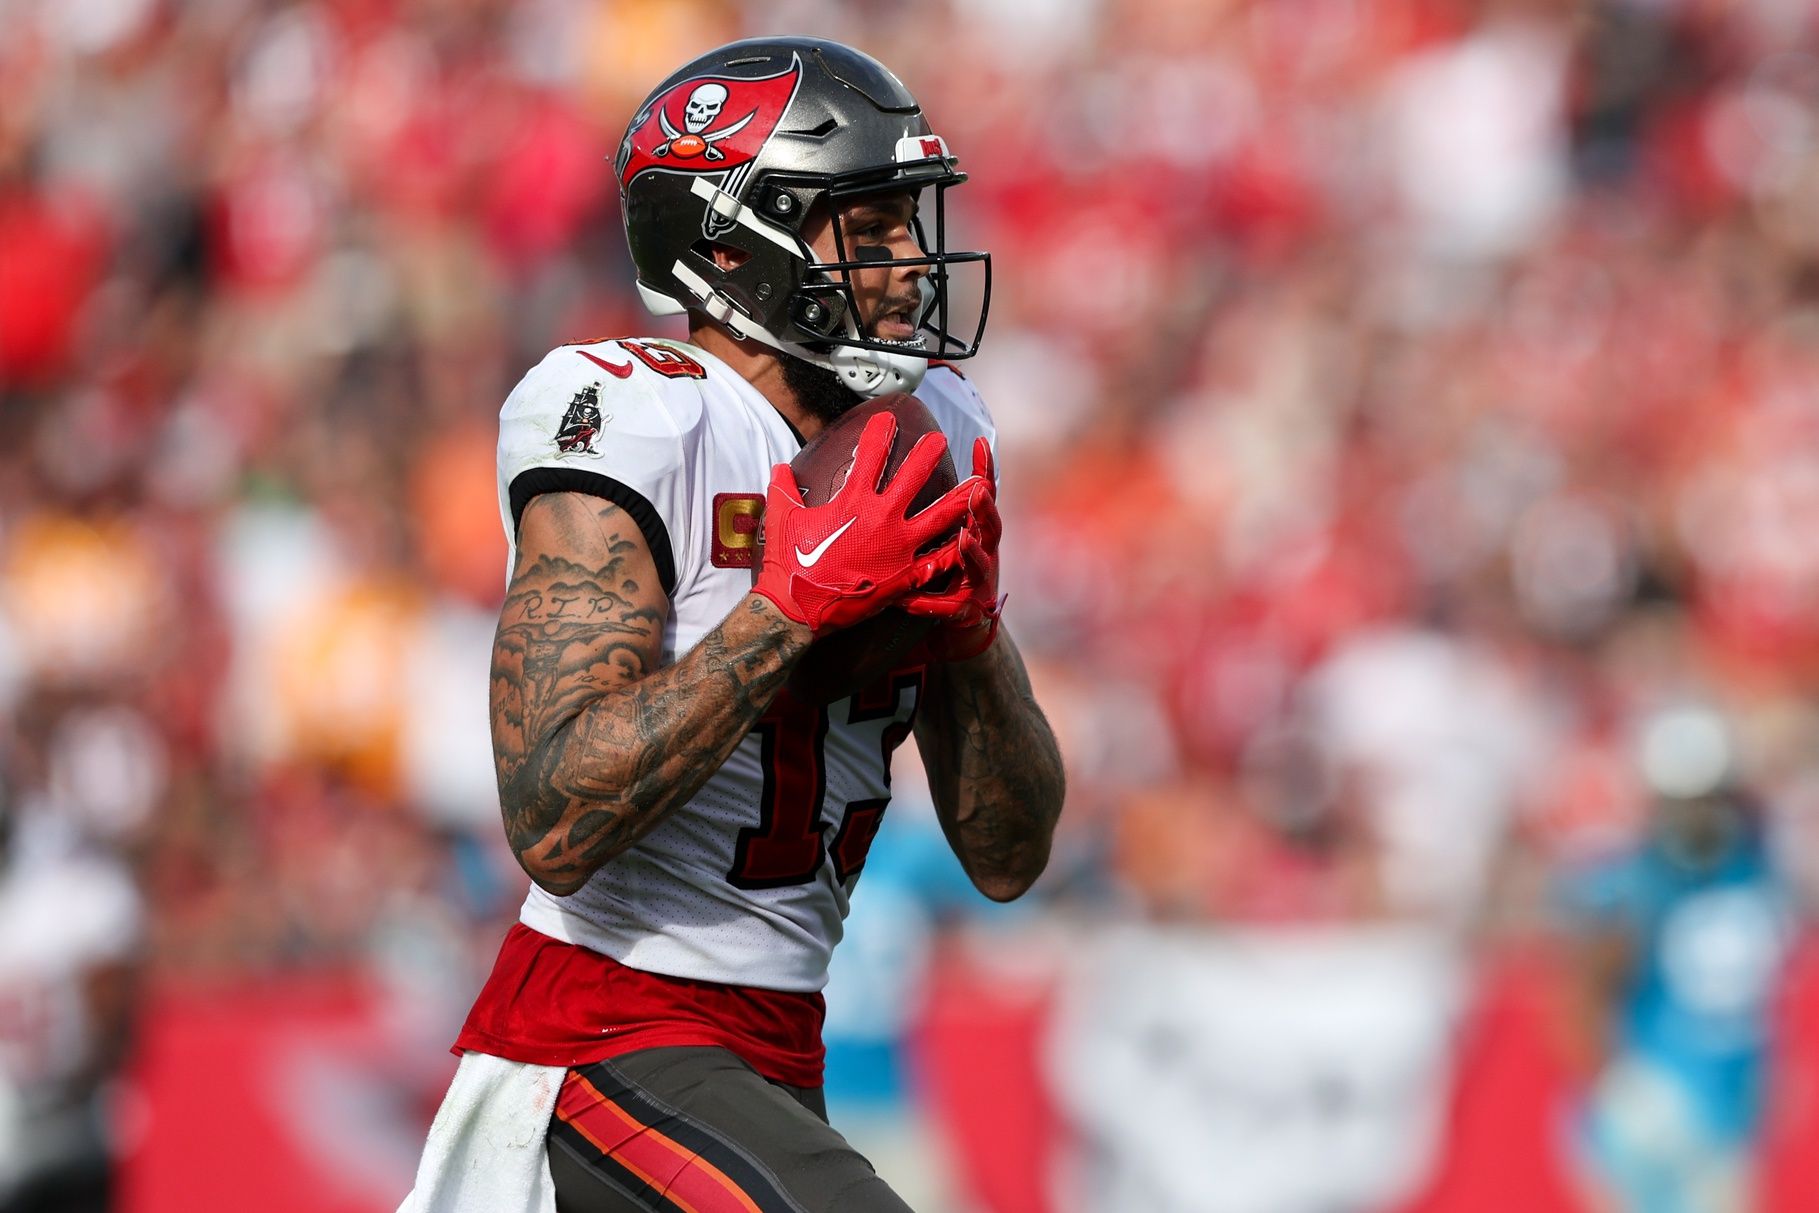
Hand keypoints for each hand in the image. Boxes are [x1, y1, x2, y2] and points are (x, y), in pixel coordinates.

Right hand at [754, 412, 984, 635]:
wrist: (798, 609)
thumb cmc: (789, 563)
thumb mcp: (781, 518)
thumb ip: (783, 489)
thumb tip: (779, 468)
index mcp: (853, 501)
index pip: (870, 455)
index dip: (880, 433)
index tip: (888, 418)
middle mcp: (881, 518)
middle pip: (914, 477)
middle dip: (928, 454)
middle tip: (940, 440)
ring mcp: (899, 547)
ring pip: (940, 516)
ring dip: (960, 498)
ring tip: (979, 484)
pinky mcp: (906, 575)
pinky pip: (938, 560)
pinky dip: (955, 549)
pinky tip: (970, 539)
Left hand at [903, 437, 1002, 660]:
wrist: (958, 627)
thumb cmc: (947, 574)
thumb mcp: (941, 538)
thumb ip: (932, 510)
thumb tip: (903, 471)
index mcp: (976, 532)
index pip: (982, 497)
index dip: (985, 470)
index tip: (979, 441)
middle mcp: (983, 554)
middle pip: (990, 526)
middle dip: (986, 508)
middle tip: (978, 490)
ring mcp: (977, 583)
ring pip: (980, 565)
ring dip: (973, 551)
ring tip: (964, 538)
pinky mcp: (964, 612)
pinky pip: (949, 608)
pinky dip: (935, 604)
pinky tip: (925, 602)